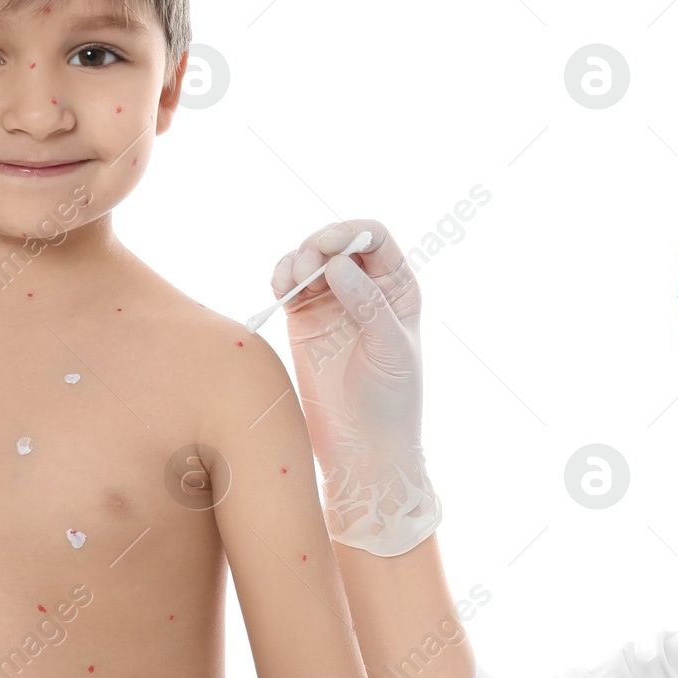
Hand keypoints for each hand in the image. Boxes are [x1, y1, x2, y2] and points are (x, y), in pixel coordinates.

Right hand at [271, 219, 439, 555]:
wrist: (363, 446)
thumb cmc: (391, 400)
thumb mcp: (390, 349)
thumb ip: (368, 304)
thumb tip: (337, 264)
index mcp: (397, 287)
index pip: (375, 239)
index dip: (352, 232)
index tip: (331, 244)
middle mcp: (365, 287)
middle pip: (338, 243)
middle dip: (319, 243)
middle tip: (306, 263)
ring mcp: (332, 301)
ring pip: (309, 259)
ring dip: (296, 259)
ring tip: (291, 280)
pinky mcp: (303, 319)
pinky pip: (289, 284)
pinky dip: (281, 276)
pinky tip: (280, 287)